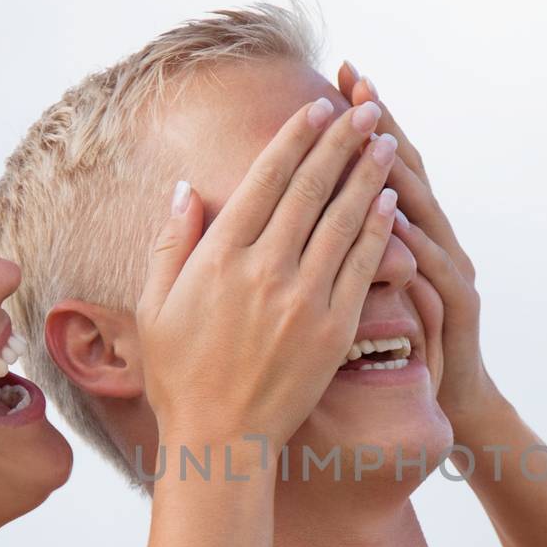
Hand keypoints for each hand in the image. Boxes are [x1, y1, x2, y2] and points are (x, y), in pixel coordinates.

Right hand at [138, 96, 399, 449]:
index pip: (265, 180)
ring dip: (367, 176)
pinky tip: (390, 202)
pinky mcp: (333, 329)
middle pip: (310, 189)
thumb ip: (172, 243)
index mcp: (219, 258)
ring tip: (385, 141)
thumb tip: (187, 188)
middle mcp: (264, 270)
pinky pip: (361, 268)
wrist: (220, 439)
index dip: (294, 139)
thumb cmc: (180, 376)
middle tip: (364, 108)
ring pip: (342, 221)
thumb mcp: (156, 305)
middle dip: (340, 142)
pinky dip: (377, 230)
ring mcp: (303, 299)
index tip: (316, 108)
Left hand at [336, 62, 503, 429]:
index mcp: (404, 233)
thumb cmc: (394, 348)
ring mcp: (450, 272)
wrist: (448, 400)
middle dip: (383, 129)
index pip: (376, 166)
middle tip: (360, 86)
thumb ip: (338, 245)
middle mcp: (434, 241)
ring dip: (403, 177)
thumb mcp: (361, 290)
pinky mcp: (458, 311)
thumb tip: (296, 202)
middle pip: (408, 174)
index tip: (337, 77)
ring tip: (375, 140)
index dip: (360, 123)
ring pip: (426, 215)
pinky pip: (436, 274)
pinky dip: (416, 247)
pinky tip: (396, 223)